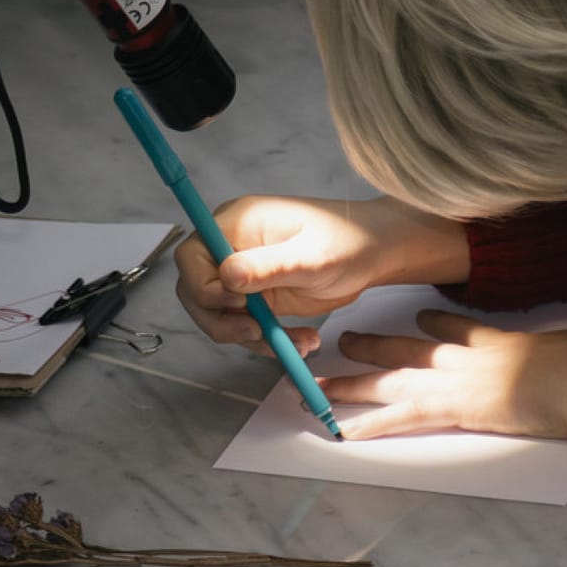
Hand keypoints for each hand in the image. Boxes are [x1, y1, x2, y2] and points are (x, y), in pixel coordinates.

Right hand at [173, 196, 468, 355]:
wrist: (375, 253)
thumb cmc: (349, 241)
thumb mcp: (311, 256)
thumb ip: (268, 266)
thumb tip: (225, 276)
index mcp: (237, 223)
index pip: (190, 256)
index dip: (202, 285)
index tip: (238, 302)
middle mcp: (233, 247)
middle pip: (195, 292)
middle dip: (221, 321)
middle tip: (257, 334)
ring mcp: (244, 273)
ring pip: (218, 316)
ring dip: (250, 338)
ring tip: (297, 342)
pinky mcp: (258, 297)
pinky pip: (245, 327)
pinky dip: (267, 342)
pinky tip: (302, 342)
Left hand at [321, 307, 566, 440]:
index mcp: (501, 340)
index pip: (457, 327)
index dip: (436, 321)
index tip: (420, 315)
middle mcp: (468, 356)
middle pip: (409, 348)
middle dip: (375, 346)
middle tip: (345, 341)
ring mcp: (456, 380)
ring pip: (391, 380)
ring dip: (352, 384)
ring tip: (317, 388)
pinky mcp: (455, 407)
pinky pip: (399, 418)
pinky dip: (368, 424)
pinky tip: (341, 430)